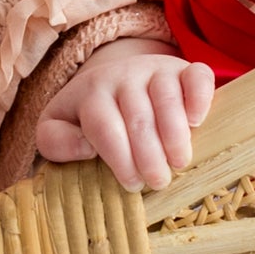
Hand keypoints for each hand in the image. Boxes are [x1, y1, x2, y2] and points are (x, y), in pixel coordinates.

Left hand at [32, 37, 216, 193]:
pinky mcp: (183, 69)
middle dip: (149, 154)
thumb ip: (54, 141)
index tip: (132, 184)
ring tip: (179, 163)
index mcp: (91, 92)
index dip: (119, 158)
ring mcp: (155, 69)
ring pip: (167, 98)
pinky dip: (200, 99)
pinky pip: (196, 77)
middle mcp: (123, 75)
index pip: (104, 125)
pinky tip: (197, 122)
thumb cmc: (88, 116)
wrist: (116, 77)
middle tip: (158, 182)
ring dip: (175, 134)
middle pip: (138, 116)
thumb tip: (86, 149)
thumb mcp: (58, 126)